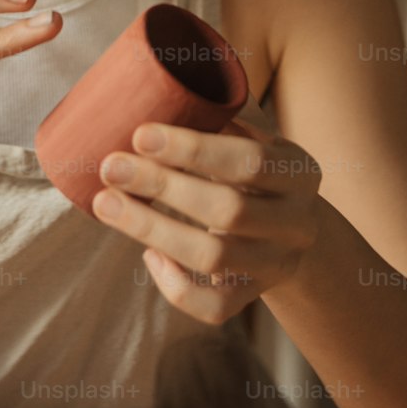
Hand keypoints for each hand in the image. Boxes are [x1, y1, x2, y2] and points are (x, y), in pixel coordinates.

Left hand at [91, 111, 321, 323]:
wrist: (293, 230)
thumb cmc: (253, 170)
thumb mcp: (252, 140)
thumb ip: (215, 123)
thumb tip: (147, 99)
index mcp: (299, 172)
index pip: (249, 160)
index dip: (192, 149)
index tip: (139, 135)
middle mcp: (298, 222)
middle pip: (228, 211)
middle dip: (162, 186)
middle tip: (110, 167)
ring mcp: (278, 265)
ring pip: (215, 258)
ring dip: (153, 229)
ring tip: (107, 204)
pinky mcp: (254, 297)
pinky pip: (214, 307)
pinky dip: (176, 286)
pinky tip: (149, 255)